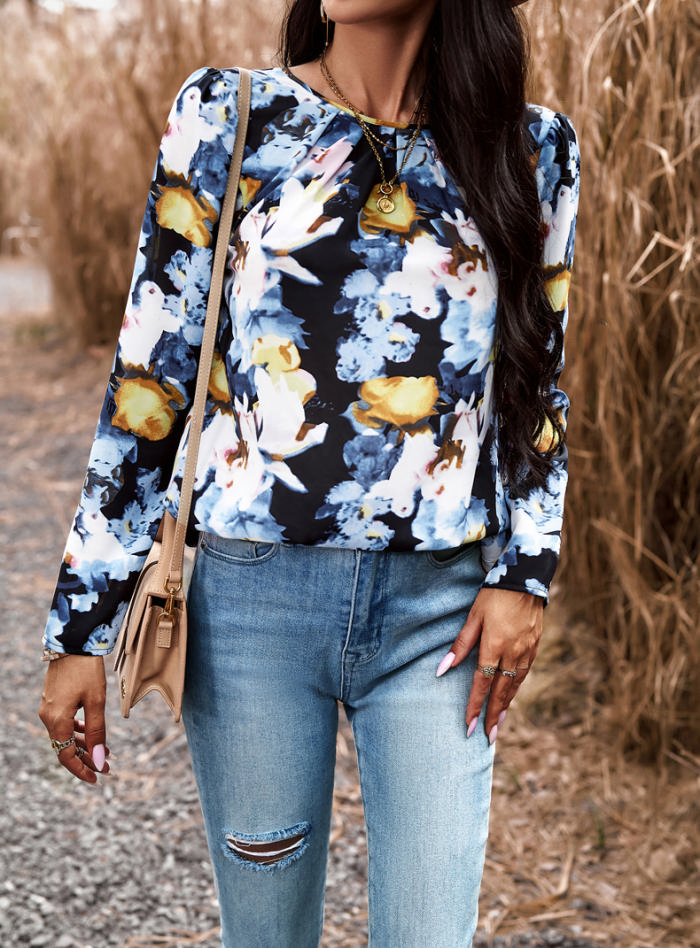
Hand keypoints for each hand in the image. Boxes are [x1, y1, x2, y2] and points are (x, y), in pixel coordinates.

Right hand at [39, 655, 109, 783]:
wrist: (73, 642)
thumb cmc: (86, 670)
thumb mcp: (96, 702)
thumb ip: (98, 732)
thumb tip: (100, 760)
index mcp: (56, 721)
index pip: (66, 756)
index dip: (82, 770)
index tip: (99, 778)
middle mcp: (48, 717)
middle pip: (66, 747)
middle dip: (87, 758)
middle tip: (108, 766)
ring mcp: (49, 708)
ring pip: (66, 735)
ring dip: (84, 744)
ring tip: (105, 751)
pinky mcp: (53, 700)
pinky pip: (64, 723)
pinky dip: (78, 730)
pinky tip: (91, 732)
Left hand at [436, 587, 542, 743]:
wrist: (526, 578)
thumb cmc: (493, 595)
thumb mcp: (473, 617)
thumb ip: (459, 645)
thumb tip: (441, 670)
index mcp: (494, 646)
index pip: (482, 684)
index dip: (475, 706)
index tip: (469, 726)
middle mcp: (512, 653)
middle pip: (501, 691)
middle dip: (493, 716)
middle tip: (487, 738)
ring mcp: (526, 650)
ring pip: (515, 685)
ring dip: (506, 706)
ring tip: (498, 723)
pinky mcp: (535, 645)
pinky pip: (524, 673)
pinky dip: (516, 688)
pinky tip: (511, 695)